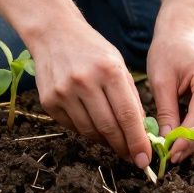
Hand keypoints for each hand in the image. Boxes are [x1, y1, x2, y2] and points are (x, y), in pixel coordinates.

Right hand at [27, 20, 152, 167]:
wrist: (54, 33)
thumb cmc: (92, 50)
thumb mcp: (118, 64)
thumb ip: (130, 97)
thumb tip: (140, 132)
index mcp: (109, 70)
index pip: (127, 115)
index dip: (137, 141)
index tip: (144, 160)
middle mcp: (85, 81)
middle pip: (108, 127)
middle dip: (123, 147)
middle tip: (132, 157)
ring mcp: (63, 92)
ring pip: (89, 131)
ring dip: (104, 141)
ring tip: (114, 140)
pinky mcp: (49, 100)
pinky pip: (72, 126)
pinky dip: (85, 130)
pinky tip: (92, 125)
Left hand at [146, 24, 193, 163]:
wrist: (181, 35)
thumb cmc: (168, 53)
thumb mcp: (160, 80)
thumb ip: (165, 111)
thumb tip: (166, 141)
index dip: (185, 140)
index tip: (168, 153)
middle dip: (192, 146)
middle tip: (171, 158)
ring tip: (174, 152)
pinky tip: (181, 140)